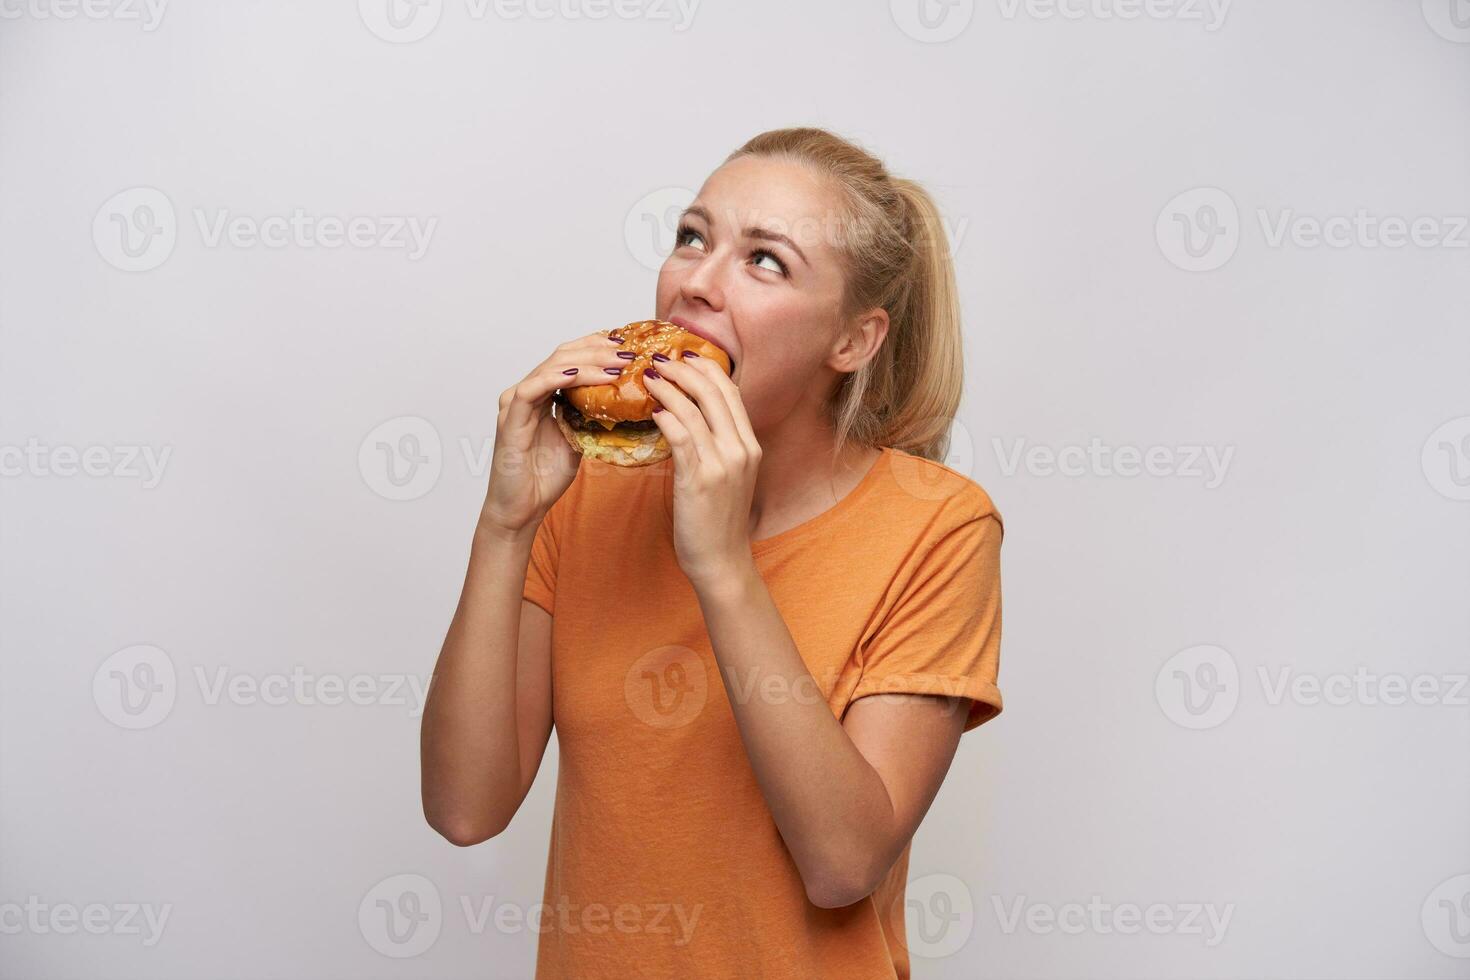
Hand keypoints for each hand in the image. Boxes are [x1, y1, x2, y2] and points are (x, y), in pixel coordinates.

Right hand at [479, 330, 630, 537]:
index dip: (596, 348)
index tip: (627, 346)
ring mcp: (515, 403)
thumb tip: (621, 403)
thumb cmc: (544, 477)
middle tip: (627, 352)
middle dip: (597, 351)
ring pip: (550, 367)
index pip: (569, 358)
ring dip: (585, 363)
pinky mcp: (510, 419)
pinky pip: (532, 390)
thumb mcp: (579, 440)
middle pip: (562, 356)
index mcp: (542, 394)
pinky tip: (577, 375)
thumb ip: (590, 417)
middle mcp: (527, 392)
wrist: (521, 508)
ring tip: (614, 364)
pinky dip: (555, 378)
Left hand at [643, 350, 762, 585]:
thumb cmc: (718, 520)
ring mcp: (722, 463)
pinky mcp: (700, 479)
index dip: (706, 368)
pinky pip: (680, 435)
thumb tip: (688, 417)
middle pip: (713, 391)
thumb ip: (717, 446)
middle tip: (658, 359)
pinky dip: (665, 417)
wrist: (722, 560)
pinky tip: (651, 410)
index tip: (683, 356)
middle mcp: (741, 449)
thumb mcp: (728, 476)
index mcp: (750, 445)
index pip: (730, 392)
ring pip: (693, 408)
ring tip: (646, 377)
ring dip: (667, 387)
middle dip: (683, 368)